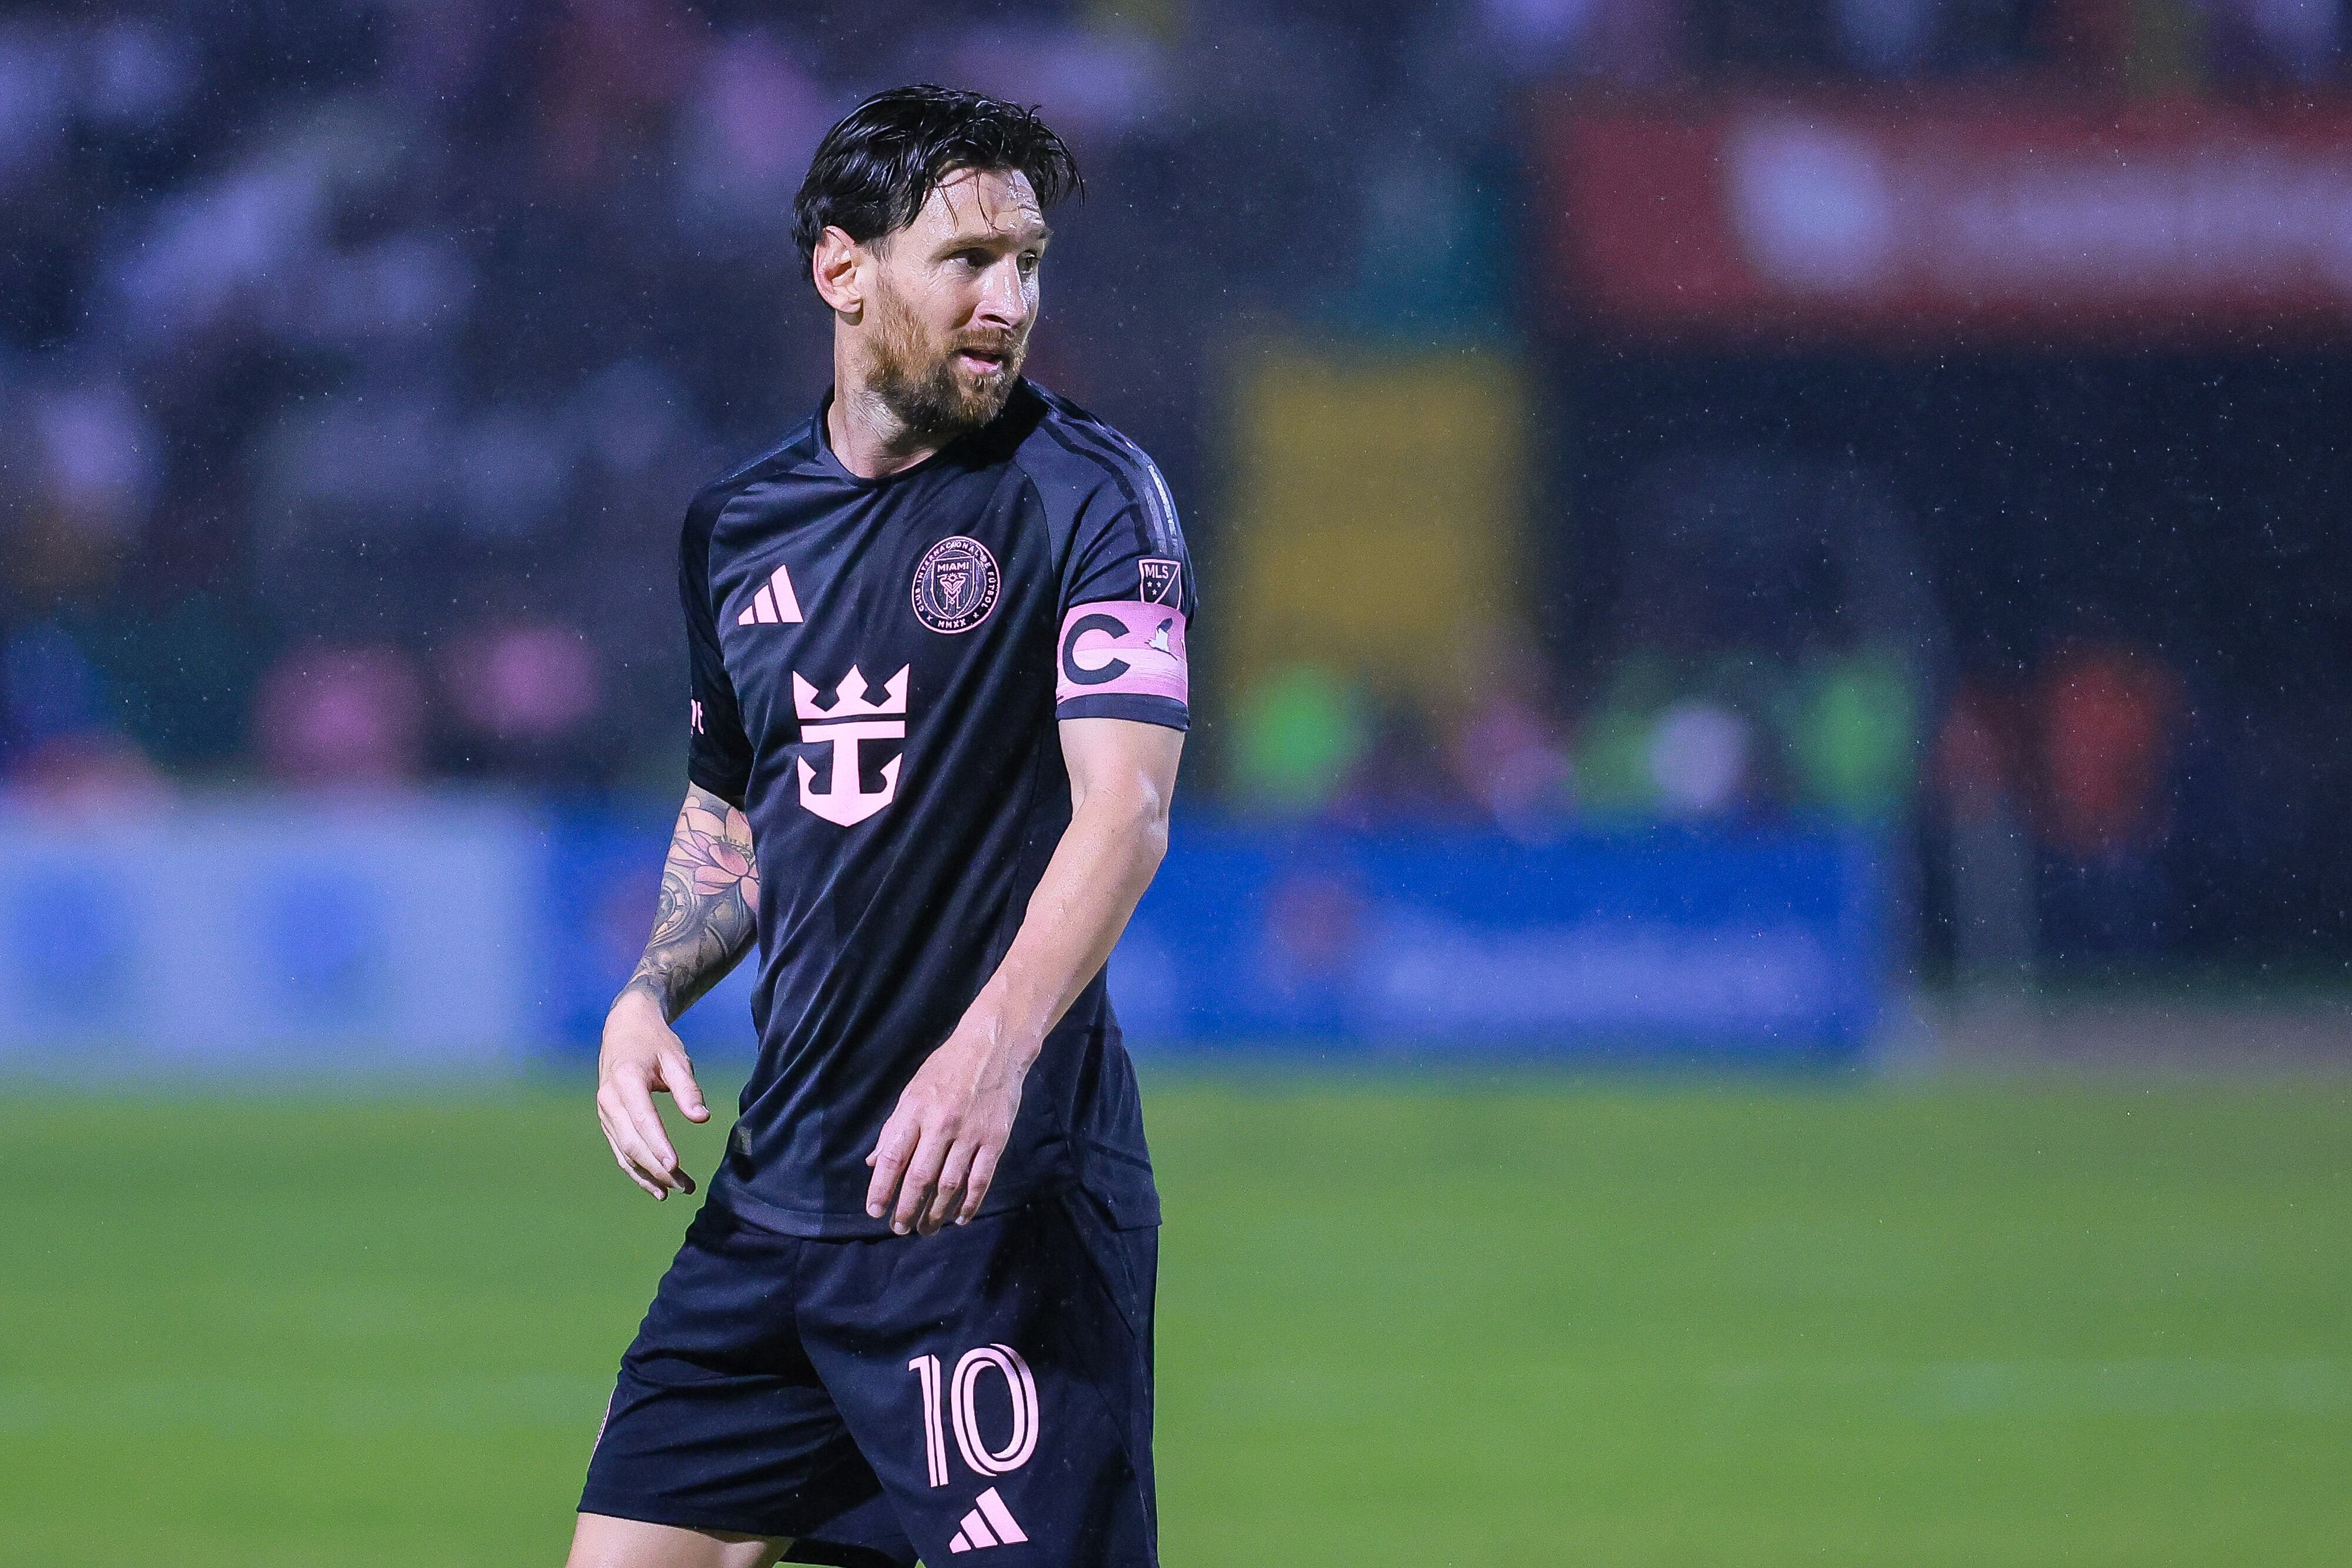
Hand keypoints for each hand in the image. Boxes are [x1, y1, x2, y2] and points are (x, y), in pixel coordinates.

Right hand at [597, 987, 710, 1198]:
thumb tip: (701, 1118)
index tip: (675, 1167)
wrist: (624, 1028)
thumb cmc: (654, 1041)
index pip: (643, 1120)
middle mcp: (609, 1099)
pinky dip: (635, 1170)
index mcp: (626, 1080)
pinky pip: (619, 1150)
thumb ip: (687, 1088)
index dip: (658, 1145)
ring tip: (673, 1192)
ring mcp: (604, 1112)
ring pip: (624, 1152)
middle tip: (683, 1186)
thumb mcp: (675, 1057)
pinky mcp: (607, 1120)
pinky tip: (655, 1186)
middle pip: (631, 1142)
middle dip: (656, 1168)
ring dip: (647, 1175)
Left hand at [865, 1024, 1032, 1235]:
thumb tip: (874, 1162)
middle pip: (920, 1178)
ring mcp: (971, 1133)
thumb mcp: (913, 1090)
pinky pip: (980, 1180)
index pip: (893, 1157)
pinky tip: (959, 1218)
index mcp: (916, 1110)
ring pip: (949, 1185)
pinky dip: (970, 1204)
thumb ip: (894, 1127)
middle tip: (899, 1228)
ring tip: (926, 1229)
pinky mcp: (996, 1139)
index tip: (874, 1212)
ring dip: (935, 1213)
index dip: (881, 1188)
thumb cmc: (947, 1067)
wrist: (994, 1046)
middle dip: (906, 1209)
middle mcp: (942, 1124)